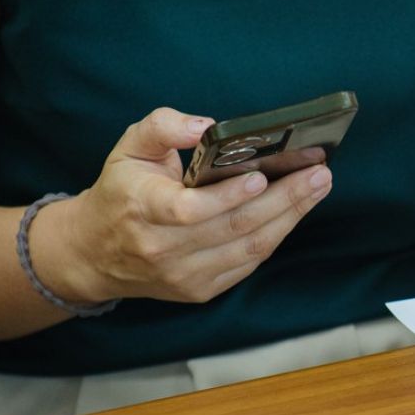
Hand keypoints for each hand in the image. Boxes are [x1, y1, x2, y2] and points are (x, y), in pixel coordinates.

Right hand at [34, 107, 332, 303]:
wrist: (95, 253)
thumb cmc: (122, 191)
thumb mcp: (129, 147)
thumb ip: (164, 126)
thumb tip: (206, 125)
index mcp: (141, 208)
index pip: (189, 210)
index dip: (227, 197)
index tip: (260, 177)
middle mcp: (162, 248)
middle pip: (234, 228)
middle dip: (284, 199)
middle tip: (319, 173)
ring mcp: (184, 274)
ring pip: (249, 248)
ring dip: (291, 217)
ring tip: (318, 187)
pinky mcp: (201, 289)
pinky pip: (248, 263)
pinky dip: (276, 235)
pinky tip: (296, 210)